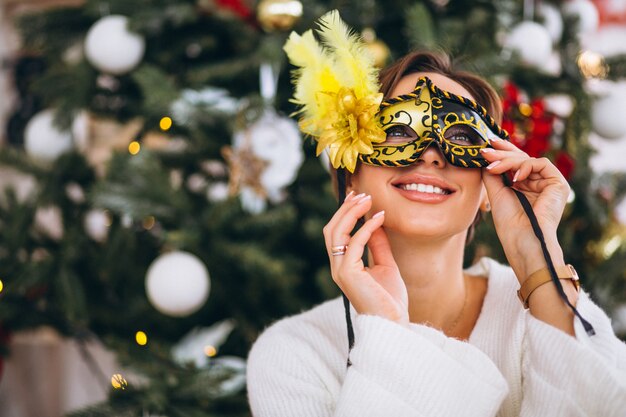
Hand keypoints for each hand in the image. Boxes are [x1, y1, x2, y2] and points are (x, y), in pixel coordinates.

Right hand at [323, 192, 408, 324]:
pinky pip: (354, 242)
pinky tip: (379, 218)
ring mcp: (340, 270)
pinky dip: (366, 227)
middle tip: (361, 194)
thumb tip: (377, 221)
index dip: (345, 213)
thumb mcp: (386, 265)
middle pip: (332, 229)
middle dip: (345, 209)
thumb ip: (378, 245)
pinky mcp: (348, 273)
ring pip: (337, 232)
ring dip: (352, 212)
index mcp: (343, 265)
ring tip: (367, 199)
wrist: (393, 323)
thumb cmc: (390, 299)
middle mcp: (337, 266)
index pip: (336, 233)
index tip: (358, 197)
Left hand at [480, 139, 568, 280]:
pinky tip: (513, 177)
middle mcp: (539, 183)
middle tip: (486, 149)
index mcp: (525, 187)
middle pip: (521, 159)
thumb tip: (485, 156)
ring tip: (492, 167)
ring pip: (528, 160)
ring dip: (507, 161)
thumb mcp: (496, 193)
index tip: (486, 145)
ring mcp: (550, 183)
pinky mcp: (558, 184)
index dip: (502, 153)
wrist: (523, 241)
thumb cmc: (509, 223)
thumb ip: (493, 174)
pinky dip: (524, 166)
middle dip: (502, 152)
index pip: (514, 164)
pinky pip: (540, 164)